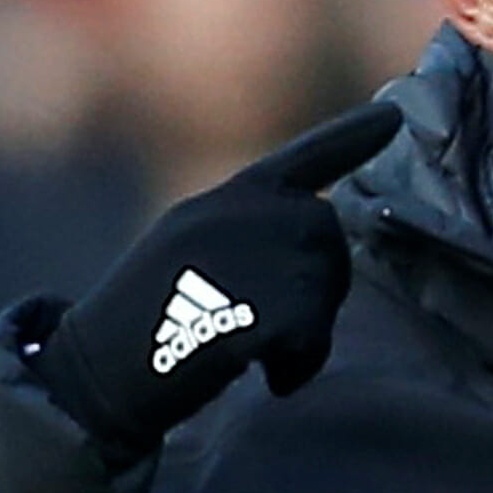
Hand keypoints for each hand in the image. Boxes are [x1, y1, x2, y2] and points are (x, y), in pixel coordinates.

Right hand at [31, 103, 401, 457]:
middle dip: (319, 284)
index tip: (398, 115)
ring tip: (258, 354)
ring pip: (324, 286)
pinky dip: (299, 365)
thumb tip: (315, 227)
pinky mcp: (256, 305)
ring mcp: (247, 255)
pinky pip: (312, 335)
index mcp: (223, 200)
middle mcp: (238, 214)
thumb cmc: (143, 323)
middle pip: (326, 236)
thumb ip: (248, 232)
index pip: (302, 158)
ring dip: (308, 332)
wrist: (94, 373)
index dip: (353, 137)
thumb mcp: (191, 250)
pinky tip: (266, 376)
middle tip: (272, 328)